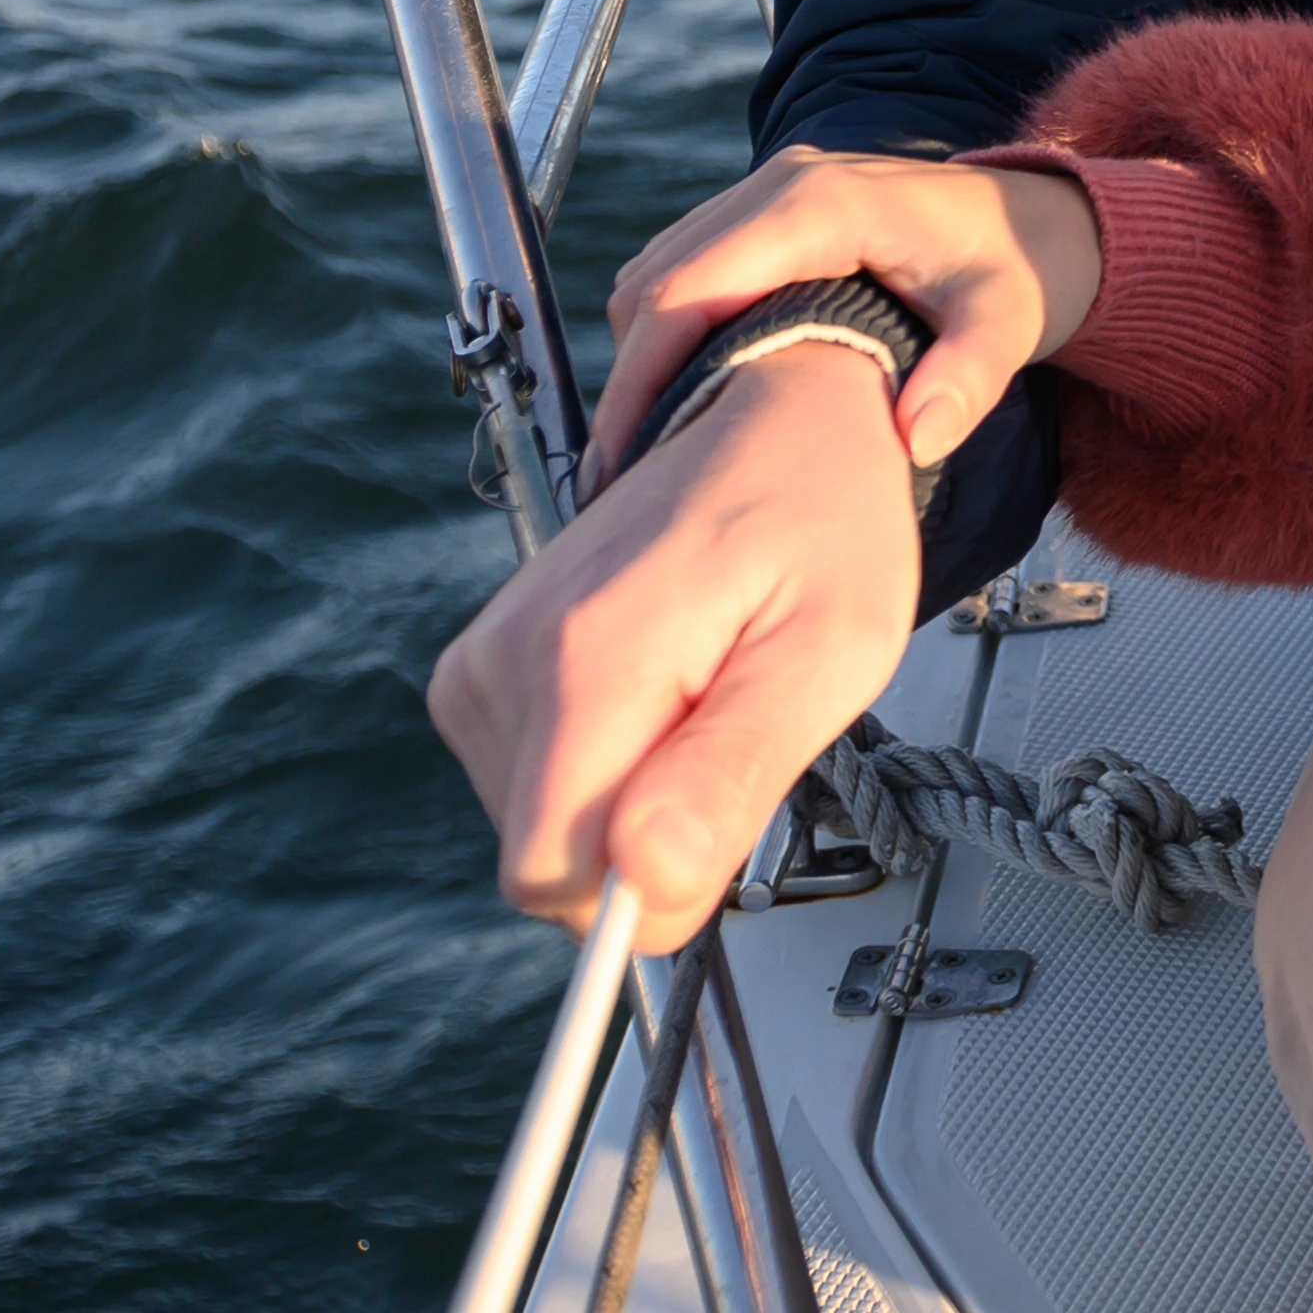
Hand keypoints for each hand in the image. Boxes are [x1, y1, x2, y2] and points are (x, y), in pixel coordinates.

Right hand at [425, 341, 927, 941]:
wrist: (773, 424)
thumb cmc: (820, 522)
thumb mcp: (831, 651)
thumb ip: (734, 773)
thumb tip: (649, 888)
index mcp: (587, 657)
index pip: (553, 874)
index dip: (647, 888)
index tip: (721, 812)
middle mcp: (509, 657)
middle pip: (547, 863)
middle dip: (647, 839)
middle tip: (729, 730)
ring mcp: (485, 660)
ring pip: (540, 833)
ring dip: (631, 797)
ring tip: (702, 693)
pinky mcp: (481, 671)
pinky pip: (530, 789)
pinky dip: (602, 767)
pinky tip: (658, 693)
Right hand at [585, 144, 1102, 484]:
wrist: (1033, 220)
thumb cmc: (1015, 269)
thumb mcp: (1009, 324)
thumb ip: (968, 378)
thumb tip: (915, 437)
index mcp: (820, 205)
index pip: (687, 288)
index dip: (641, 375)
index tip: (623, 457)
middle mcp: (778, 185)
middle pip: (653, 282)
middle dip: (630, 378)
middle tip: (626, 472)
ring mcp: (766, 193)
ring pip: (656, 275)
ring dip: (643, 357)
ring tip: (652, 446)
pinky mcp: (764, 213)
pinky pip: (684, 270)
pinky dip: (666, 332)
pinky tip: (686, 400)